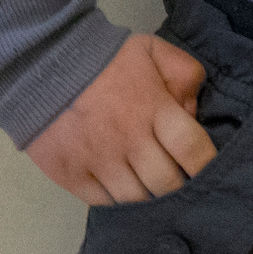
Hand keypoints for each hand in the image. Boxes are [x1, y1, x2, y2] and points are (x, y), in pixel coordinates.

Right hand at [25, 32, 217, 205]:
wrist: (44, 62)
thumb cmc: (104, 58)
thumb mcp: (151, 50)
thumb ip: (182, 72)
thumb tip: (193, 110)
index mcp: (154, 108)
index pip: (193, 149)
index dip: (207, 166)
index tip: (208, 171)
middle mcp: (130, 140)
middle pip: (167, 183)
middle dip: (179, 186)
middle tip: (179, 182)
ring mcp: (100, 162)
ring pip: (138, 200)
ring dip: (150, 198)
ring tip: (153, 190)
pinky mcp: (74, 176)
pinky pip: (106, 203)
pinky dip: (119, 202)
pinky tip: (124, 190)